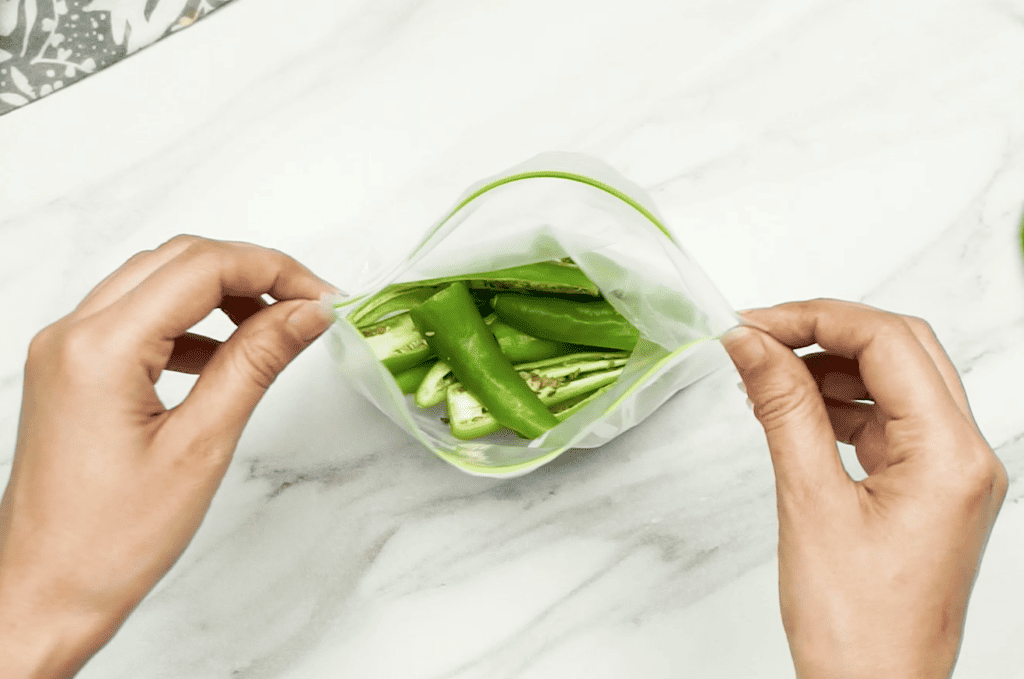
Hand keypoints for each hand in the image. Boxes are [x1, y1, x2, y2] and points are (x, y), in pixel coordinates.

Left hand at [0, 235, 336, 677]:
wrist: (45, 594)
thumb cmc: (111, 540)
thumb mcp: (201, 445)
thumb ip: (256, 363)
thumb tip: (306, 313)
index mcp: (99, 348)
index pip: (201, 268)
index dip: (273, 270)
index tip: (323, 298)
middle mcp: (72, 334)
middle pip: (178, 260)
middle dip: (251, 272)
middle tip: (308, 306)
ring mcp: (66, 349)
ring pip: (157, 281)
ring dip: (221, 292)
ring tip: (275, 329)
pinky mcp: (72, 370)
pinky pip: (138, 317)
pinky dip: (190, 322)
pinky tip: (226, 356)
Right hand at [721, 299, 1006, 678]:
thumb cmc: (854, 627)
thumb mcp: (808, 503)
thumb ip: (783, 409)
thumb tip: (752, 346)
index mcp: (951, 457)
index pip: (889, 343)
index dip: (816, 319)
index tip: (754, 325)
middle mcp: (967, 457)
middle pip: (902, 350)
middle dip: (826, 332)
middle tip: (758, 337)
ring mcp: (951, 473)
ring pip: (895, 381)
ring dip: (830, 367)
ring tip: (765, 373)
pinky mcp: (929, 488)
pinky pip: (888, 420)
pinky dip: (839, 404)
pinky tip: (792, 409)